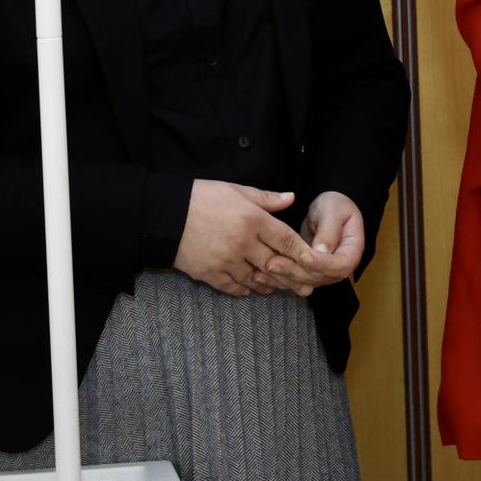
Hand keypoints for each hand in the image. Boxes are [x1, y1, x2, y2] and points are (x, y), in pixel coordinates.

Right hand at [174, 180, 324, 296]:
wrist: (164, 215)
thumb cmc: (202, 197)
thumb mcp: (236, 190)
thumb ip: (266, 198)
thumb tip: (292, 198)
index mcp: (252, 220)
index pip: (286, 240)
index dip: (303, 253)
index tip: (316, 262)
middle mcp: (243, 243)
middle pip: (275, 265)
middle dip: (292, 276)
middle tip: (306, 287)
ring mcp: (226, 261)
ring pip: (256, 280)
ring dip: (269, 285)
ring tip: (281, 289)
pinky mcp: (209, 274)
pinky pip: (233, 287)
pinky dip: (245, 290)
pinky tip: (252, 289)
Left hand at [246, 192, 368, 296]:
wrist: (329, 209)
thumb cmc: (334, 205)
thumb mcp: (333, 211)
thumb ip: (329, 230)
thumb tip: (321, 252)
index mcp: (352, 250)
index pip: (341, 265)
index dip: (321, 263)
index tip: (303, 255)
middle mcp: (339, 267)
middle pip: (320, 277)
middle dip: (295, 271)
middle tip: (272, 262)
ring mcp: (324, 272)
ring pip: (304, 282)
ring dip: (283, 277)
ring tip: (261, 269)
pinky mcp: (309, 272)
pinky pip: (295, 279)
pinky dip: (278, 278)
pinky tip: (259, 274)